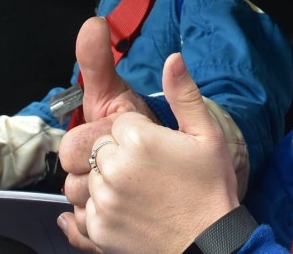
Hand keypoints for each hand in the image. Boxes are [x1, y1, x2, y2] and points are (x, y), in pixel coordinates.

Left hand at [58, 50, 238, 253]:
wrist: (208, 244)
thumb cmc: (210, 189)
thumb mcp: (206, 135)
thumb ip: (183, 94)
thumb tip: (173, 58)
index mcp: (138, 139)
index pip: (118, 125)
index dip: (138, 137)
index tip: (158, 152)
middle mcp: (114, 168)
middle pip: (99, 150)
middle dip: (118, 157)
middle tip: (151, 174)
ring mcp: (104, 200)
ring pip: (88, 178)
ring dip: (106, 183)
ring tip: (140, 193)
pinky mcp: (98, 229)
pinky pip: (82, 210)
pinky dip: (99, 211)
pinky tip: (126, 211)